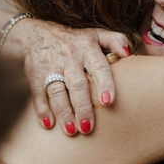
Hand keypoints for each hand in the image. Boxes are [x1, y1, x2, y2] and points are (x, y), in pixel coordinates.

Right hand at [5, 18, 129, 133]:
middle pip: (77, 84)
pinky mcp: (35, 75)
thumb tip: (128, 53)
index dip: (104, 84)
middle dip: (82, 106)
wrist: (37, 33)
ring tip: (71, 130)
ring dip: (64, 112)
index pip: (98, 67)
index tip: (107, 102)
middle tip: (88, 127)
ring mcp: (51, 66)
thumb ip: (115, 40)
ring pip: (57, 91)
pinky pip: (38, 93)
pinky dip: (42, 109)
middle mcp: (69, 57)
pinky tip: (48, 124)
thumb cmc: (75, 40)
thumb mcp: (96, 34)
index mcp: (87, 48)